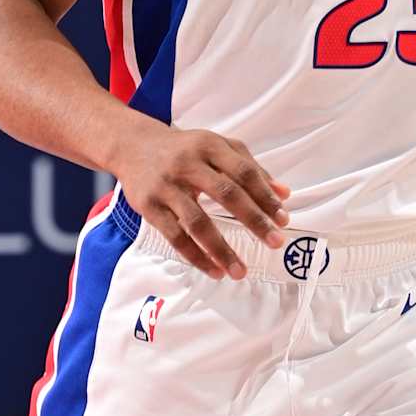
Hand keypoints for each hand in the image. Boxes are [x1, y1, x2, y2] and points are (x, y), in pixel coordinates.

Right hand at [111, 112, 290, 277]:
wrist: (131, 145)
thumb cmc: (183, 149)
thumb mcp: (216, 147)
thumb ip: (250, 167)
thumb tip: (283, 194)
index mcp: (209, 146)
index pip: (244, 172)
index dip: (265, 196)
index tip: (283, 219)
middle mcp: (188, 163)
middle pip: (226, 194)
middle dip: (253, 220)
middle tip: (274, 242)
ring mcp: (166, 186)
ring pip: (198, 222)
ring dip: (222, 249)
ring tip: (240, 271)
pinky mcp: (148, 205)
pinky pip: (174, 236)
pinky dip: (195, 256)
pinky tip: (213, 269)